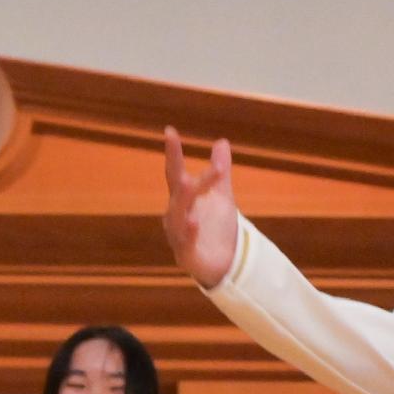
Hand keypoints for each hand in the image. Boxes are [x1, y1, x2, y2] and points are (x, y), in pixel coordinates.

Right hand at [160, 128, 241, 289]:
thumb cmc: (216, 226)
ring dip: (182, 201)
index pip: (174, 172)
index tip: (170, 131)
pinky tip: (194, 222)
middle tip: (178, 154)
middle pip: (178, 193)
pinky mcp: (187, 255)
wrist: (223, 262)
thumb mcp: (221, 195)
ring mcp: (179, 235)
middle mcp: (175, 215)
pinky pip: (185, 243)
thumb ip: (219, 171)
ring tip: (187, 184)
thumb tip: (222, 141)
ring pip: (178, 216)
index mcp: (182, 199)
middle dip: (179, 175)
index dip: (172, 153)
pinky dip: (189, 233)